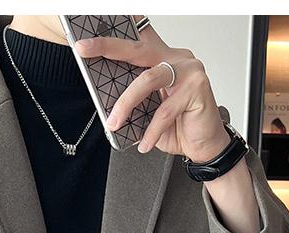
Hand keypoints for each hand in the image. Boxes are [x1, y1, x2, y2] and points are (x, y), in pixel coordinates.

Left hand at [73, 17, 230, 160]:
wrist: (204, 146)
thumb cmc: (178, 126)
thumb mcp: (148, 111)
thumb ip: (134, 98)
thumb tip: (106, 100)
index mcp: (164, 58)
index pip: (139, 38)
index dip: (118, 31)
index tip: (93, 30)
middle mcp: (176, 58)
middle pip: (138, 49)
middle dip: (108, 46)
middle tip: (84, 49)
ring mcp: (189, 70)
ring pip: (147, 80)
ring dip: (126, 103)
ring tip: (114, 123)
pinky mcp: (197, 88)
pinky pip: (164, 110)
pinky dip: (151, 130)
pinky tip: (144, 143)